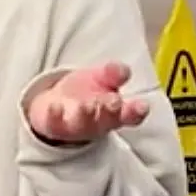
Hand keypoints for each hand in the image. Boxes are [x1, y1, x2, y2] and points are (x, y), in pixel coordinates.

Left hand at [27, 62, 149, 143]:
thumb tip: (123, 70)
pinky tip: (55, 106)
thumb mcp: (101, 79)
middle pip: (107, 120)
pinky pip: (54, 122)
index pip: (130, 115)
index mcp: (114, 113)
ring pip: (83, 124)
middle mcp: (97, 122)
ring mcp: (75, 125)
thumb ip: (113, 73)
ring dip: (86, 115)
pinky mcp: (54, 124)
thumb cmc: (85, 94)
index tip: (141, 106)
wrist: (54, 106)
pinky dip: (55, 115)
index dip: (137, 112)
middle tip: (113, 102)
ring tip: (87, 106)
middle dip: (111, 112)